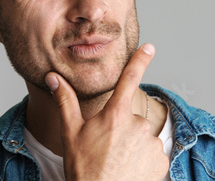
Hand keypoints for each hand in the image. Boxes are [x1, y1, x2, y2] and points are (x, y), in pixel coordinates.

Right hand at [45, 43, 168, 180]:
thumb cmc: (83, 167)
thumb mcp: (71, 133)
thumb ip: (65, 100)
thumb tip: (53, 77)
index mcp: (116, 114)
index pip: (130, 79)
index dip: (140, 60)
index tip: (150, 47)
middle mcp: (137, 125)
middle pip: (131, 117)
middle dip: (121, 128)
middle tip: (107, 147)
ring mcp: (151, 143)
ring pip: (142, 136)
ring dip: (132, 145)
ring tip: (117, 162)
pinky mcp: (161, 161)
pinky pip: (152, 153)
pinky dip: (143, 159)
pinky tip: (129, 170)